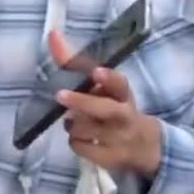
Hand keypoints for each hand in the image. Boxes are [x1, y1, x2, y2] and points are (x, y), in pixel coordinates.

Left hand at [49, 31, 161, 177]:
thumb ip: (72, 61)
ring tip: (74, 121)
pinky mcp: (111, 158)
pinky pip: (82, 148)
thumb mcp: (98, 84)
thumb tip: (52, 34)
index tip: (97, 71)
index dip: (108, 78)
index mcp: (122, 93)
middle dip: (82, 102)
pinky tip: (81, 138)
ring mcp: (119, 138)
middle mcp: (124, 114)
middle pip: (105, 109)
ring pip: (86, 129)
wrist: (141, 144)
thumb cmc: (111, 105)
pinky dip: (75, 142)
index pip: (119, 83)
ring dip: (72, 124)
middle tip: (60, 95)